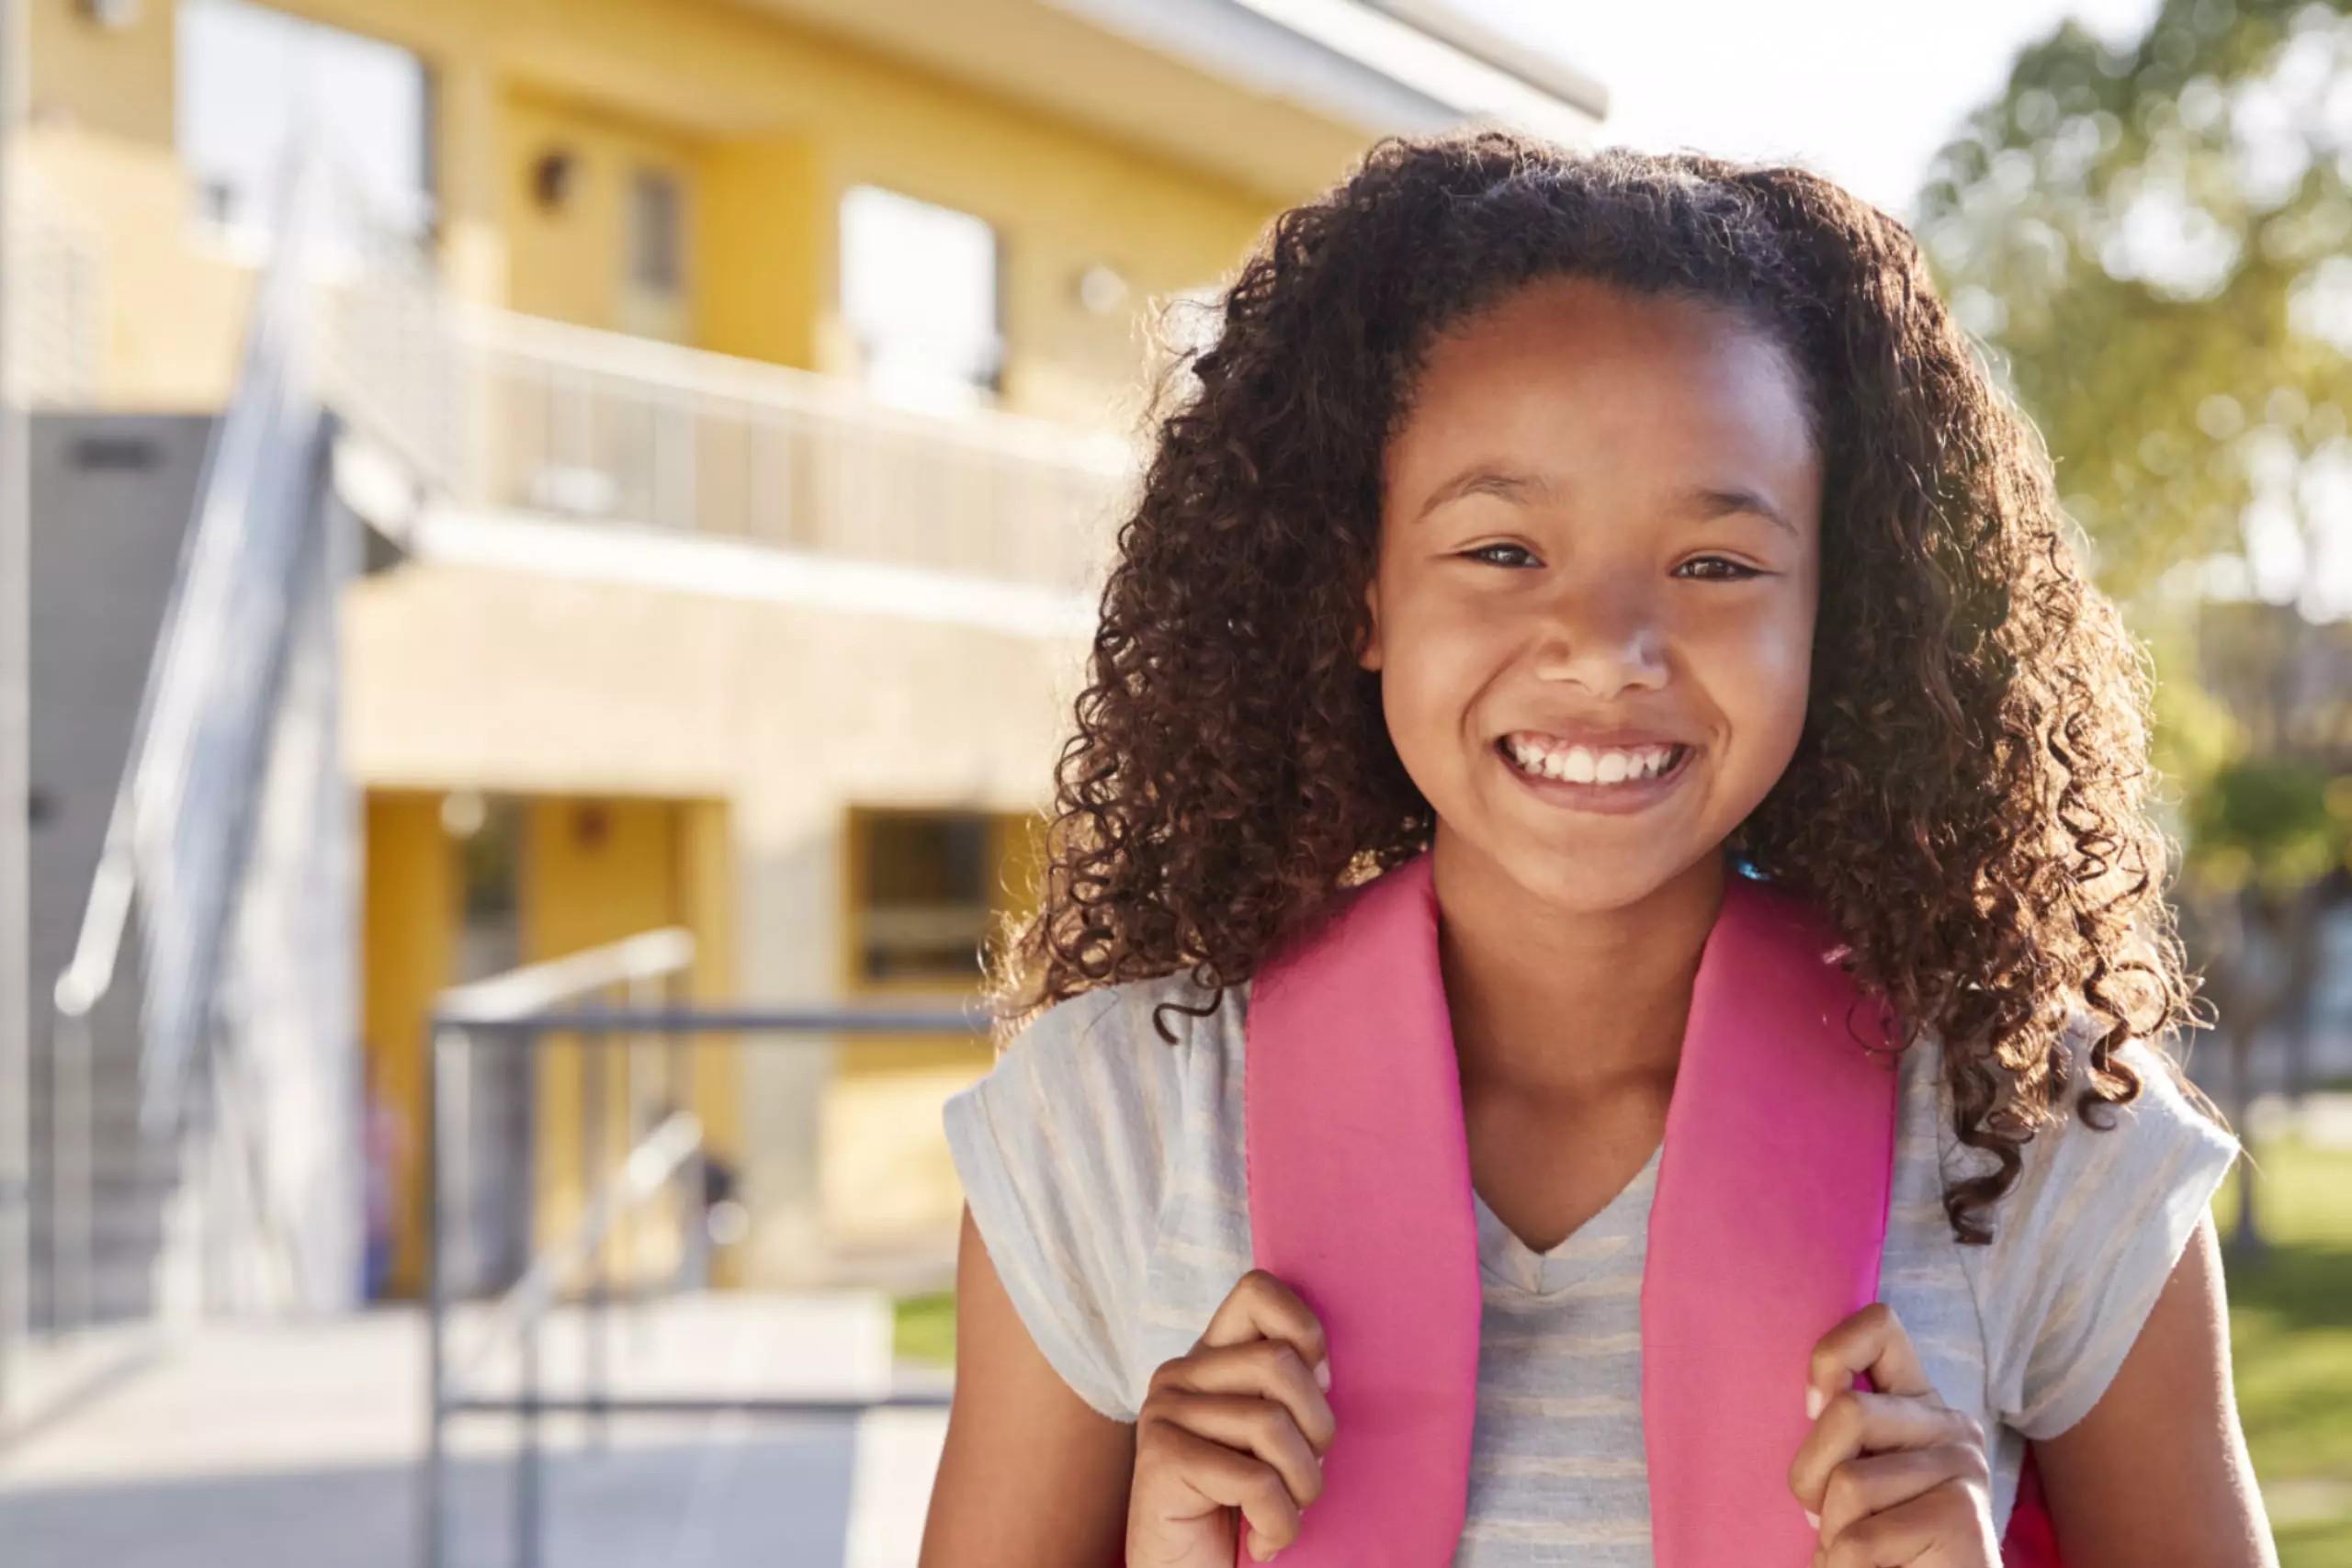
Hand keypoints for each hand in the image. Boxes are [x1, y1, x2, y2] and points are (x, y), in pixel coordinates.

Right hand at [1127, 1269, 1335, 1566]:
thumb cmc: (1243, 1512)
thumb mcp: (1274, 1439)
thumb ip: (1287, 1391)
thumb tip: (1324, 1364)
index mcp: (1210, 1357)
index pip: (1259, 1290)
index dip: (1305, 1330)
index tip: (1320, 1385)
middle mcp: (1178, 1373)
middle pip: (1282, 1363)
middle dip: (1318, 1431)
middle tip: (1303, 1477)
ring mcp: (1163, 1412)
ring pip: (1273, 1424)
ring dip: (1302, 1487)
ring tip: (1283, 1514)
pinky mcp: (1159, 1458)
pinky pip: (1256, 1480)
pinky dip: (1278, 1524)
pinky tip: (1262, 1542)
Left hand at [1788, 1302, 1999, 1566]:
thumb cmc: (1886, 1541)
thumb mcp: (1859, 1472)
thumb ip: (1844, 1430)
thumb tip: (1815, 1401)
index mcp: (1921, 1403)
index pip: (1880, 1325)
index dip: (1831, 1354)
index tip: (1812, 1405)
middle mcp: (1951, 1425)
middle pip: (1847, 1411)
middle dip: (1810, 1474)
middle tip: (1820, 1516)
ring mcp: (1963, 1468)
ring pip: (1849, 1481)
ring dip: (1831, 1531)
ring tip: (1855, 1550)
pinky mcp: (1963, 1517)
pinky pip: (1860, 1538)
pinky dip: (1840, 1564)